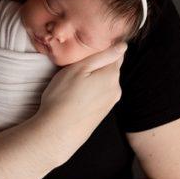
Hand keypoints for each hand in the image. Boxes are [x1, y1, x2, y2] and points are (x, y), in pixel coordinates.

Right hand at [36, 42, 125, 162]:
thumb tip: (122, 45)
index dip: (103, 48)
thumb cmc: (63, 97)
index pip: (116, 53)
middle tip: (77, 65)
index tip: (87, 50)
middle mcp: (116, 90)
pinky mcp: (102, 113)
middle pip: (110, 67)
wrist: (56, 132)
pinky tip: (77, 94)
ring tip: (75, 81)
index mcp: (112, 75)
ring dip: (93, 78)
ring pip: (104, 81)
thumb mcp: (79, 68)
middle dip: (98, 64)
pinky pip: (100, 94)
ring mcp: (110, 103)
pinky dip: (91, 90)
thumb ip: (103, 55)